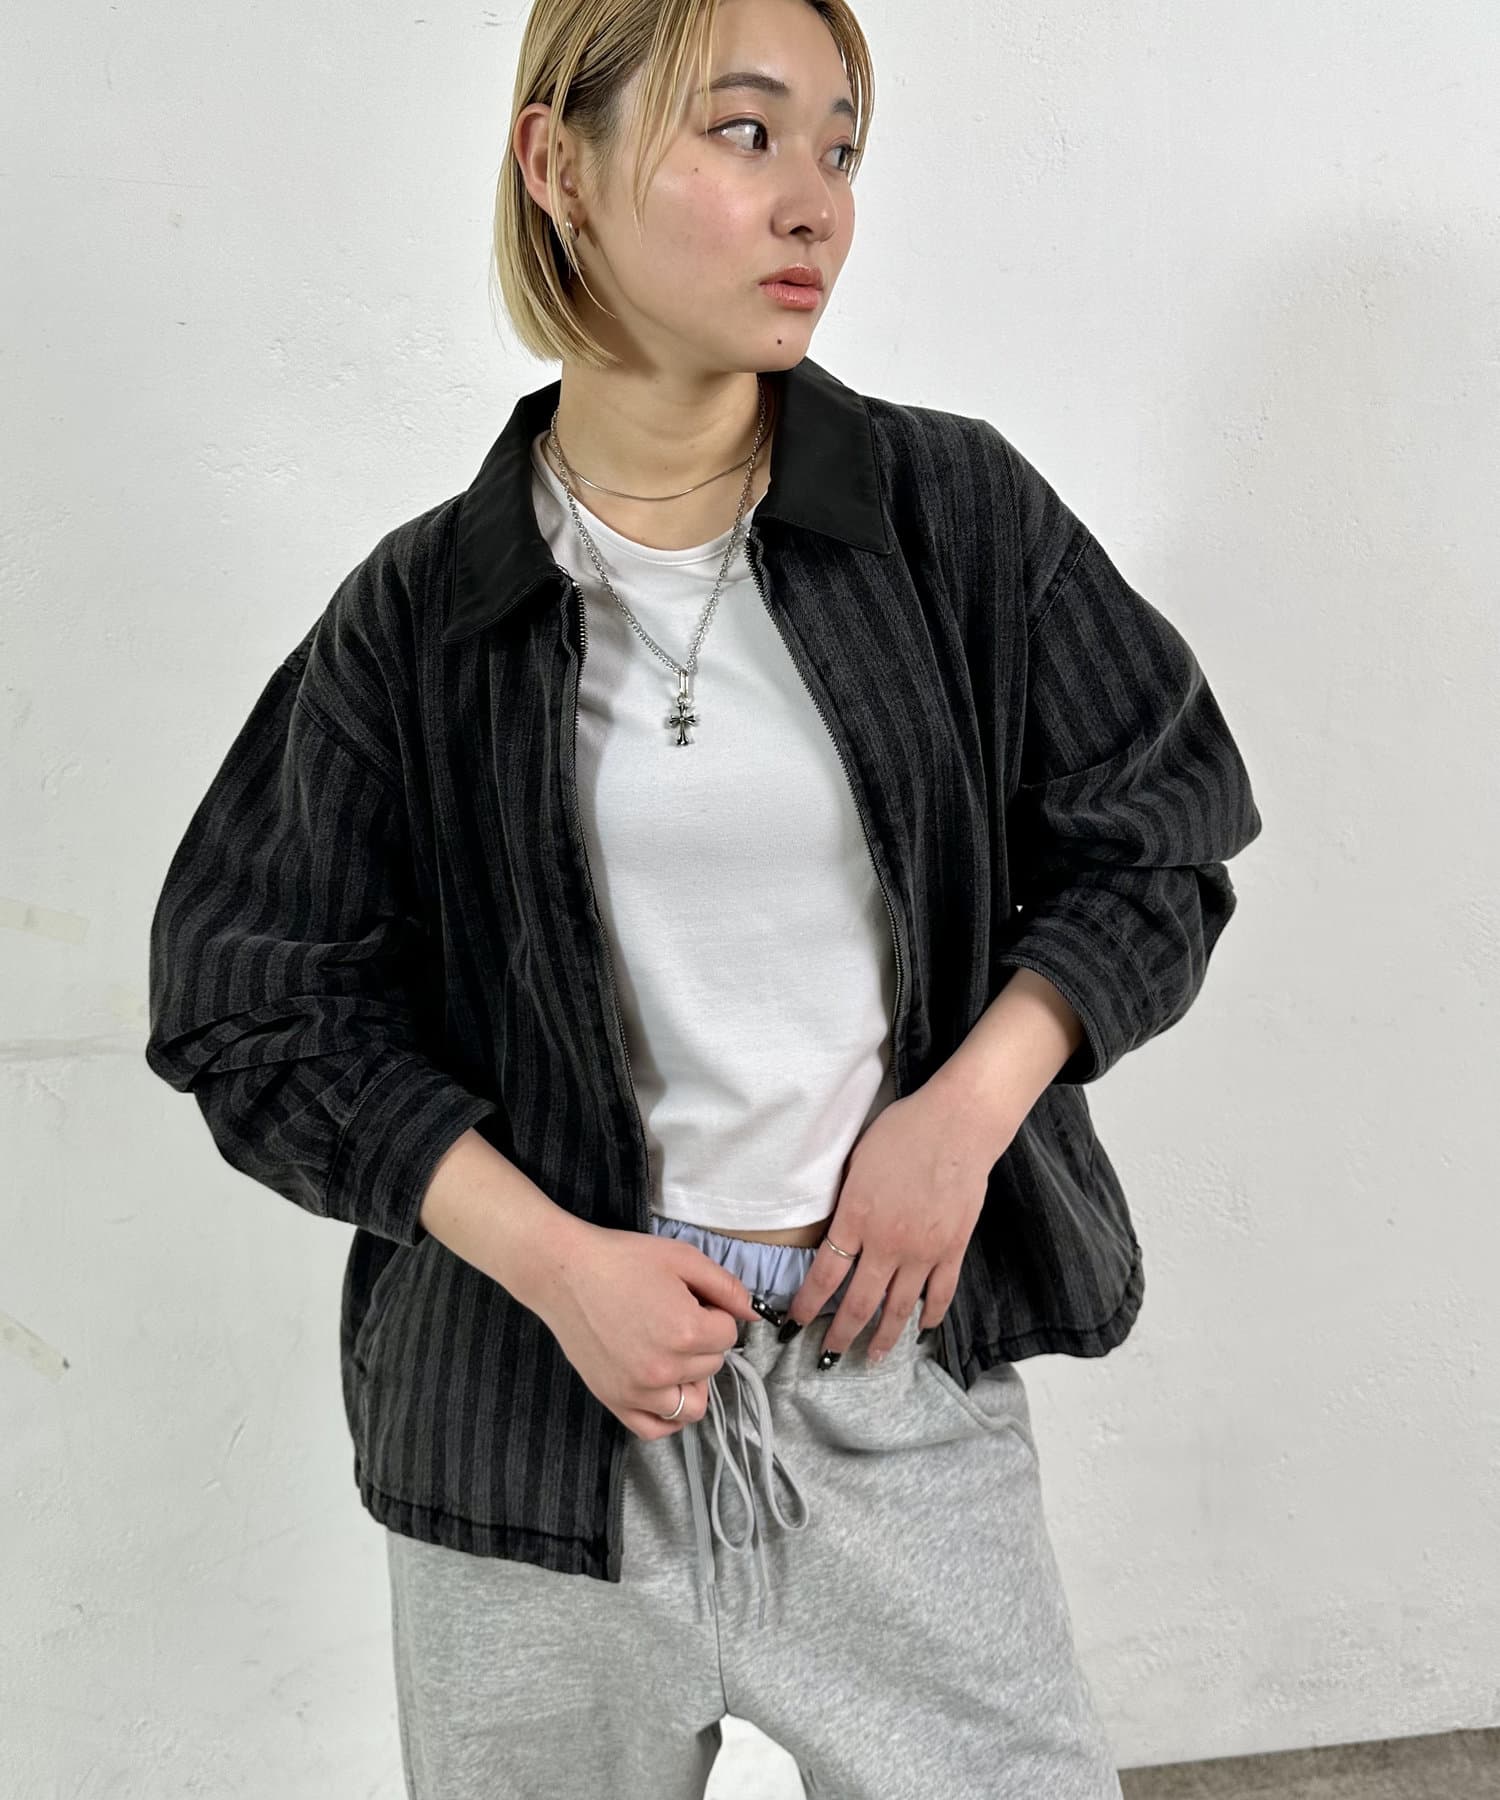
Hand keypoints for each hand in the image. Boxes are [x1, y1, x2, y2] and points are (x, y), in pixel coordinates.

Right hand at [536, 1223, 761, 1439]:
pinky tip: (664, 1388)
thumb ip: (726, 1287)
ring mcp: (638, 1391)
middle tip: (674, 1316)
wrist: (564, 1273)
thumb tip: (754, 1314)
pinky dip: (668, 1415)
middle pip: (712, 1365)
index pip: (728, 1334)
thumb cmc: (622, 1259)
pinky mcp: (615, 1401)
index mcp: (686, 1331)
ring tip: (673, 1353)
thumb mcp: (682, 1258)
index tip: (691, 1300)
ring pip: (693, 1404)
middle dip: (703, 1341)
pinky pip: (656, 1429)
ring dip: (692, 1380)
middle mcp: (665, 1369)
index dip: (714, 1313)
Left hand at [779, 1077, 1019, 1361]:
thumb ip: (846, 1203)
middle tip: (828, 1356)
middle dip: (840, 1335)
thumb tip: (837, 1230)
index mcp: (856, 1218)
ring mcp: (923, 1252)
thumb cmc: (902, 1131)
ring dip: (883, 1338)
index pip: (825, 1275)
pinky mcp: (953, 1250)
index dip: (808, 1304)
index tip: (795, 1323)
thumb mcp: (857, 1162)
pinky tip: (922, 1330)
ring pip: (899, 1309)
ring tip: (872, 1359)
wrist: (957, 1125)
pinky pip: (940, 1294)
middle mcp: (887, 1244)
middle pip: (859, 1304)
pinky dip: (930, 1316)